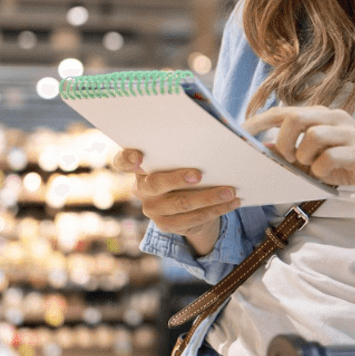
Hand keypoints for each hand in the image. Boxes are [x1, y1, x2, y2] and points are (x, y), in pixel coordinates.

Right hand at [113, 149, 239, 254]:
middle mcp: (141, 190)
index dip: (127, 158)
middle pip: (156, 184)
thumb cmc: (185, 168)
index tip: (138, 157)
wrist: (188, 206)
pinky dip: (216, 210)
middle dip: (178, 178)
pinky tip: (232, 203)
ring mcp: (152, 210)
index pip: (122, 161)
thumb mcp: (181, 158)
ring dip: (209, 197)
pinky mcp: (167, 225)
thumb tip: (216, 129)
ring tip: (230, 191)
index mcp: (139, 168)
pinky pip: (194, 219)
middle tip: (198, 175)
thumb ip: (185, 147)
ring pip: (181, 204)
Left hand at [244, 106, 354, 199]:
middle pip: (294, 119)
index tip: (241, 132)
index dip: (260, 121)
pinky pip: (329, 158)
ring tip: (313, 168)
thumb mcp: (318, 158)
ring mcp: (348, 133)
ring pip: (312, 137)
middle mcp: (334, 118)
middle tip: (289, 159)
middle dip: (284, 143)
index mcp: (322, 116)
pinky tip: (328, 175)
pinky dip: (322, 170)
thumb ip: (293, 152)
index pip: (284, 111)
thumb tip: (263, 150)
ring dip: (305, 158)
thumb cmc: (351, 166)